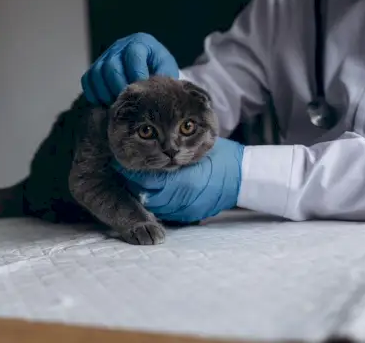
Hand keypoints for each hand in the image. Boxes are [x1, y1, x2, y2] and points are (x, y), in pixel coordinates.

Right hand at [81, 32, 178, 104]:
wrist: (148, 69)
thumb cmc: (158, 69)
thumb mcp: (166, 69)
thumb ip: (164, 77)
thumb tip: (157, 92)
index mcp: (140, 43)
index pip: (133, 55)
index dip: (136, 74)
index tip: (141, 91)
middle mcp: (119, 47)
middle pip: (111, 66)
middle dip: (119, 88)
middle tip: (128, 102)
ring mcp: (104, 57)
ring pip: (96, 74)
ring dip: (106, 93)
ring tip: (117, 104)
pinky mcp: (95, 69)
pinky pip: (87, 81)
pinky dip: (94, 94)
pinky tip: (106, 103)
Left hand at [113, 138, 244, 223]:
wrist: (245, 178)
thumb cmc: (221, 156)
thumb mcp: (196, 148)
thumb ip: (171, 153)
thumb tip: (146, 148)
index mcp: (183, 180)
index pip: (145, 180)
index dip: (130, 172)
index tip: (120, 162)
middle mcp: (182, 199)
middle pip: (145, 195)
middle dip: (133, 184)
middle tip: (123, 170)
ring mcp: (186, 210)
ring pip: (153, 205)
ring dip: (143, 193)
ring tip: (136, 179)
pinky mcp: (189, 216)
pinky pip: (166, 211)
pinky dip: (157, 201)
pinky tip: (154, 190)